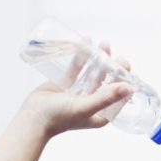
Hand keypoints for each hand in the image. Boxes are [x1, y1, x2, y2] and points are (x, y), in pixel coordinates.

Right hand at [17, 42, 133, 137]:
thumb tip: (128, 88)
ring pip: (93, 72)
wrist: (32, 118)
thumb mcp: (85, 107)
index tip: (129, 68)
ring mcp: (79, 92)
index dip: (125, 82)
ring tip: (104, 44)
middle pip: (107, 81)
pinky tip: (87, 42)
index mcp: (101, 113)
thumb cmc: (59, 118)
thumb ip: (106, 97)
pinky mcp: (66, 83)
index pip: (118, 95)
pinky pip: (77, 67)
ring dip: (100, 58)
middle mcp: (92, 102)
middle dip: (114, 67)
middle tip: (118, 56)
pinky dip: (82, 56)